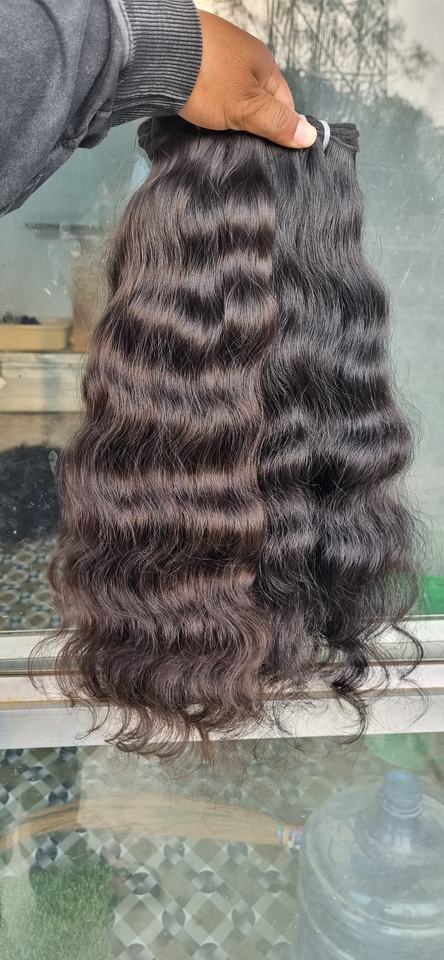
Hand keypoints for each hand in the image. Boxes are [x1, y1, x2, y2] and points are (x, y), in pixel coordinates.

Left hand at [179, 10, 316, 148]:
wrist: (155, 51)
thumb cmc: (208, 80)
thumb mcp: (247, 106)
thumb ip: (276, 122)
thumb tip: (310, 136)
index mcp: (263, 62)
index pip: (284, 102)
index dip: (280, 129)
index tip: (270, 154)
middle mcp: (242, 55)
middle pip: (257, 99)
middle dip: (252, 125)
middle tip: (244, 151)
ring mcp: (215, 57)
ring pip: (231, 97)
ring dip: (228, 118)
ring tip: (221, 141)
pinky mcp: (191, 63)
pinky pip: (208, 92)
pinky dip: (207, 108)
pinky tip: (201, 121)